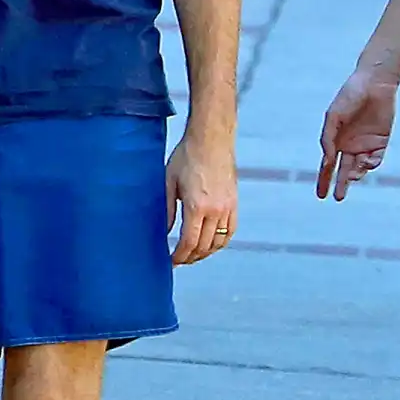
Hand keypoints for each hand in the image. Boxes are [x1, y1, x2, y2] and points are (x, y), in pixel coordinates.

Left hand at [167, 137, 237, 264]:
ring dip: (206, 252)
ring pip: (219, 241)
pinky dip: (221, 241)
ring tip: (194, 254)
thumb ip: (167, 211)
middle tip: (180, 259)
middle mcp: (215, 210)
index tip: (171, 261)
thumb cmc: (187, 156)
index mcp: (196, 206)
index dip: (179, 256)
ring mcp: (227, 207)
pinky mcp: (234, 202)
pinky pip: (230, 230)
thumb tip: (165, 233)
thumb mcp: (169, 182)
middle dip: (191, 257)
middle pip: (204, 246)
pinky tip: (211, 243)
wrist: (211, 139)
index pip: (189, 243)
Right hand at [317, 69, 397, 201]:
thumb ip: (328, 139)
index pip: (327, 165)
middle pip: (344, 171)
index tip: (320, 195)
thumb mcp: (334, 117)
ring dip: (356, 175)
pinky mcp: (381, 141)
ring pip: (360, 168)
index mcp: (336, 139)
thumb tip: (326, 161)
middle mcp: (350, 145)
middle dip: (340, 185)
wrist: (374, 83)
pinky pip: (375, 159)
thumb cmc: (349, 96)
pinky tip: (365, 162)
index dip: (323, 180)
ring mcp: (366, 144)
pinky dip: (370, 164)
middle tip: (337, 198)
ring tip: (352, 177)